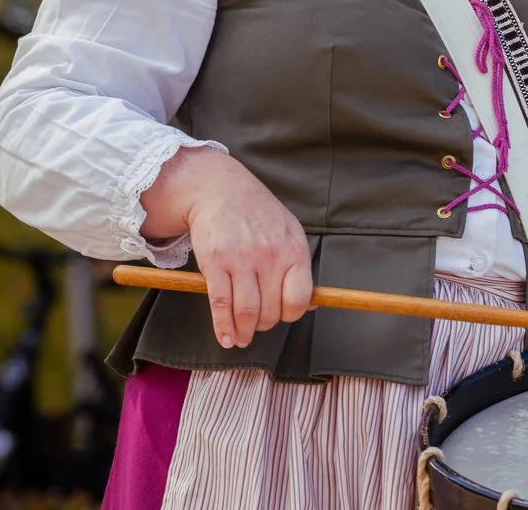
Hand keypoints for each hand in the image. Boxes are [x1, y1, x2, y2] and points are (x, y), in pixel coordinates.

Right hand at [144, 147, 312, 349]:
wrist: (221, 189)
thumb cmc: (258, 215)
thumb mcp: (290, 233)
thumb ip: (299, 268)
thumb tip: (313, 305)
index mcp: (294, 250)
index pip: (299, 300)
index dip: (289, 315)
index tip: (281, 316)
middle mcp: (270, 255)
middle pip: (271, 311)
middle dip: (264, 326)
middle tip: (256, 326)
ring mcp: (241, 259)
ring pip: (246, 312)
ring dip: (244, 332)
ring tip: (241, 337)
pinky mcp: (215, 262)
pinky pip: (221, 304)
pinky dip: (223, 327)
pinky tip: (225, 337)